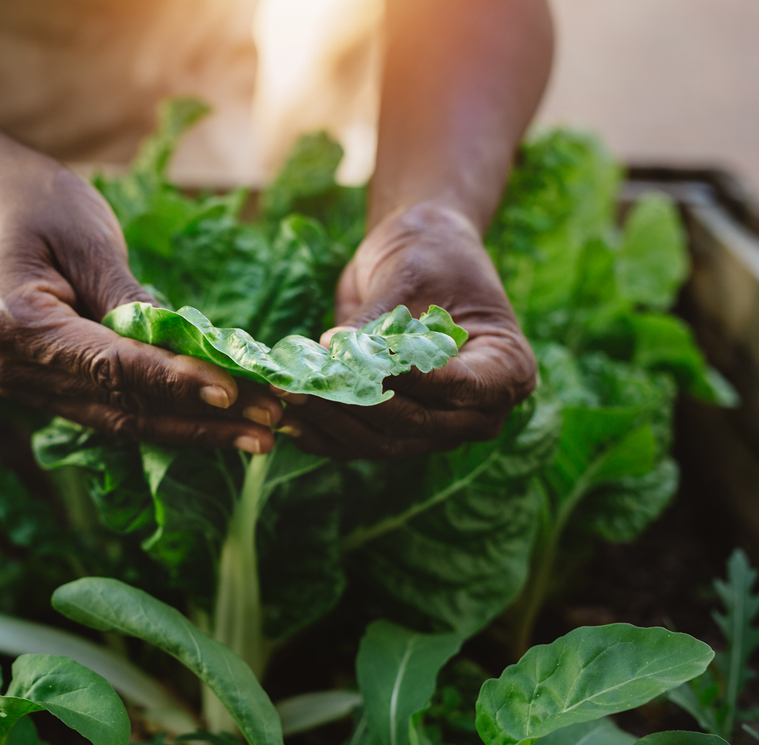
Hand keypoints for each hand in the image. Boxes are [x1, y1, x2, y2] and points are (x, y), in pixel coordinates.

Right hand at [0, 154, 280, 451]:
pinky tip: (222, 422)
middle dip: (200, 418)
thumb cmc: (41, 205)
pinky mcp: (52, 391)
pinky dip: (171, 416)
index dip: (173, 382)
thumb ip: (128, 299)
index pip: (109, 365)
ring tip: (261, 434)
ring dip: (195, 429)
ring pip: (123, 422)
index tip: (234, 392)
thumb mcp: (88, 238)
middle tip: (269, 424)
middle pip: (120, 408)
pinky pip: (118, 410)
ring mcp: (30, 388)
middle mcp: (15, 371)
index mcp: (15, 326)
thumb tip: (184, 348)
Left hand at [278, 202, 535, 458]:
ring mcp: (435, 426)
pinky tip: (284, 416)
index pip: (458, 388)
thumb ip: (377, 324)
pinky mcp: (394, 428)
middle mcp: (476, 411)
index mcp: (507, 371)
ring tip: (285, 393)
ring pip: (380, 441)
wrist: (418, 253)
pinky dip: (320, 432)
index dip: (411, 382)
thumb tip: (334, 353)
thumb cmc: (429, 256)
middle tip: (303, 383)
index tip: (361, 367)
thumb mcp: (409, 279)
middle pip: (415, 424)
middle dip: (355, 403)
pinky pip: (357, 443)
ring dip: (329, 421)